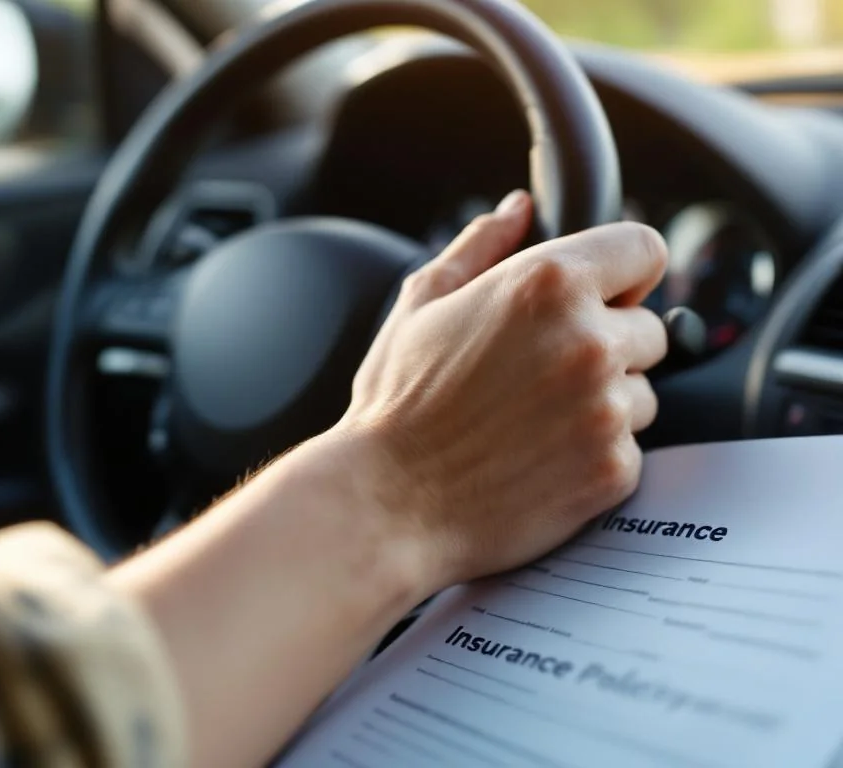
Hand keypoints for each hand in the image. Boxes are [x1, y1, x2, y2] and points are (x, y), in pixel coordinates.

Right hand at [335, 190, 667, 592]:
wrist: (387, 502)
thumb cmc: (396, 404)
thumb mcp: (421, 304)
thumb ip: (480, 245)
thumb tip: (519, 209)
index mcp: (547, 284)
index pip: (645, 249)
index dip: (623, 272)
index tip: (602, 295)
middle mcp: (588, 340)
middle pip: (650, 328)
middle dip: (608, 344)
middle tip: (542, 373)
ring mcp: (606, 409)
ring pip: (642, 393)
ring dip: (604, 402)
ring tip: (532, 421)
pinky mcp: (612, 469)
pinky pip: (629, 449)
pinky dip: (594, 454)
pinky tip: (537, 458)